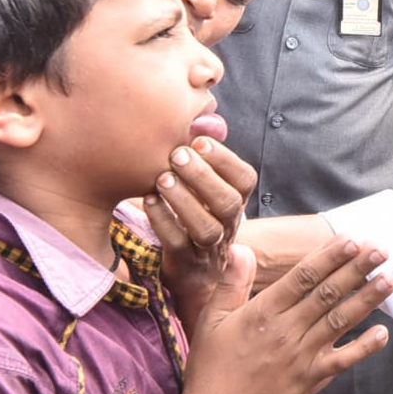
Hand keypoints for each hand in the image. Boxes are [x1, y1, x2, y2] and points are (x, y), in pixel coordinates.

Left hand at [145, 137, 256, 333]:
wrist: (198, 276)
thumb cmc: (197, 215)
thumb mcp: (208, 189)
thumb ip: (207, 157)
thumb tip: (202, 117)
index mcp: (237, 201)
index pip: (244, 179)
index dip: (225, 159)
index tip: (199, 140)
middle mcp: (229, 225)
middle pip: (228, 202)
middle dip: (203, 176)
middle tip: (177, 154)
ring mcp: (208, 248)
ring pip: (206, 228)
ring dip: (184, 200)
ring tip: (162, 178)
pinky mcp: (185, 264)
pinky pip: (177, 244)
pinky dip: (163, 221)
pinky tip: (148, 202)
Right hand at [174, 237, 392, 393]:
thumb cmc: (212, 368)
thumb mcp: (211, 320)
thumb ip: (231, 282)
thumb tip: (242, 248)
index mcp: (263, 312)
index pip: (303, 277)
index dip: (329, 257)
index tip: (350, 240)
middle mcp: (287, 331)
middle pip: (327, 293)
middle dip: (356, 269)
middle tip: (380, 249)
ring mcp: (302, 356)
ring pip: (340, 321)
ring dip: (366, 300)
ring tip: (388, 280)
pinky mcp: (311, 379)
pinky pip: (342, 361)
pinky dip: (364, 348)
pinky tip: (383, 333)